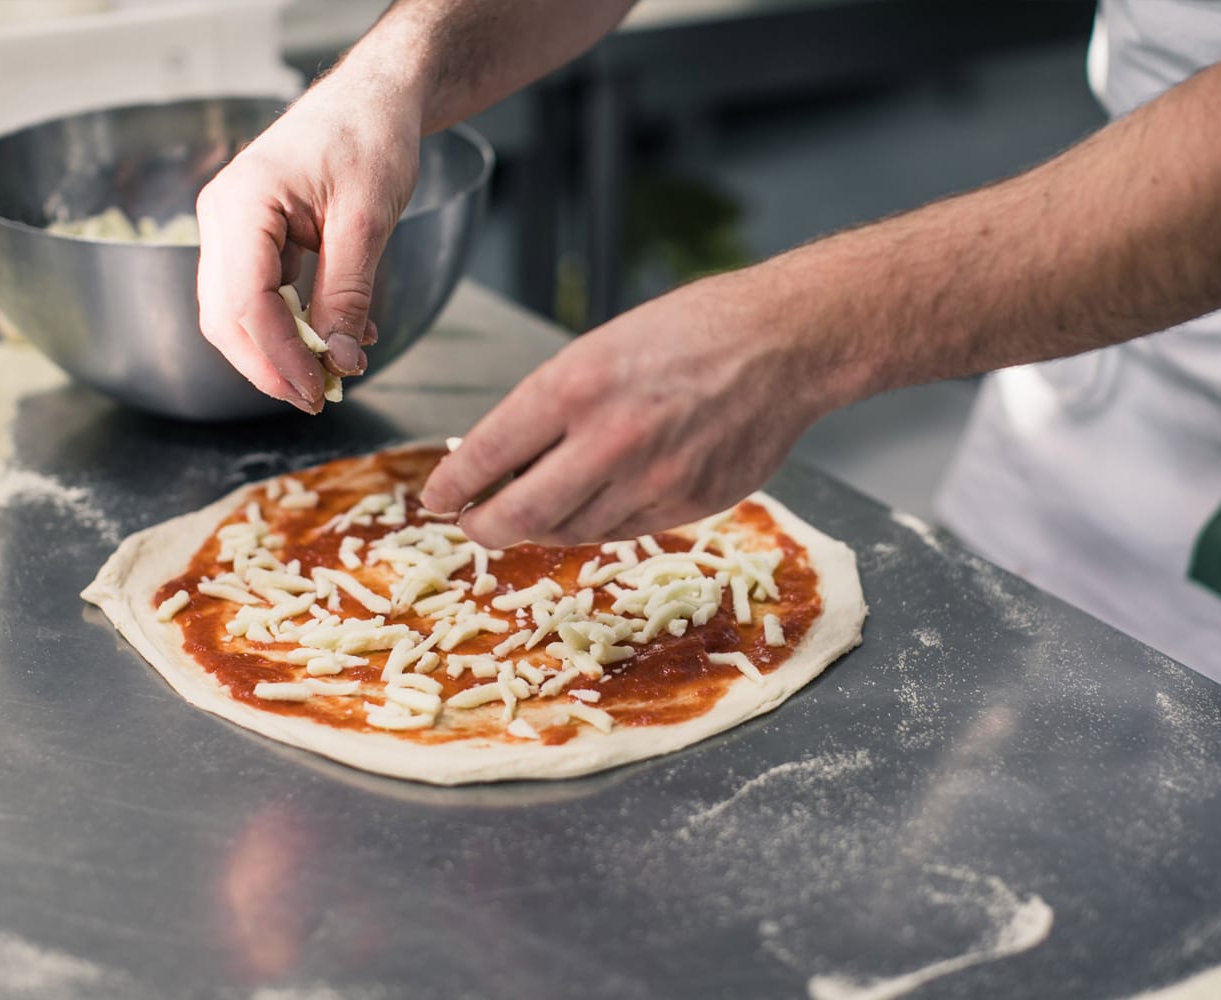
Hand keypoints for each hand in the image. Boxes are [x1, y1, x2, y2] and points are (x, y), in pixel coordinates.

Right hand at [196, 72, 421, 412]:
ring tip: (333, 374)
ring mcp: (232, 228)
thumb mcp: (367, 220)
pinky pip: (261, 295)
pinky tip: (340, 337)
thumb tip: (337, 360)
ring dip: (282, 350)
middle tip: (318, 399)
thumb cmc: (369, 138)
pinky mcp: (251, 238)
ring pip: (238, 312)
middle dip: (270, 365)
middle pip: (226, 317)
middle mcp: (223, 217)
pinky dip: (295, 325)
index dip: (279, 357)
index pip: (245, 303)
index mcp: (243, 203)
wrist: (372, 97)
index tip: (317, 392)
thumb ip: (347, 292)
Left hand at [419, 266, 833, 547]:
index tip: (436, 497)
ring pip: (568, 531)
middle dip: (483, 526)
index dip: (452, 485)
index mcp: (576, 385)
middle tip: (471, 524)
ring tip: (528, 511)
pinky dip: (592, 523)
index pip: (489, 455)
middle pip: (519, 515)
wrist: (784, 345)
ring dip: (538, 527)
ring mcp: (651, 481)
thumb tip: (497, 458)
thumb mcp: (601, 348)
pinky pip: (619, 531)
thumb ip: (549, 406)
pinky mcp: (685, 506)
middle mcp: (609, 440)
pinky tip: (589, 503)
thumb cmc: (691, 332)